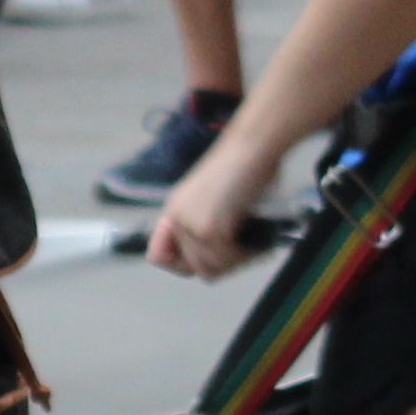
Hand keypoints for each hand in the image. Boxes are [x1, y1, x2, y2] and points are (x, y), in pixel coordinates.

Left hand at [147, 124, 275, 278]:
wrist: (253, 146)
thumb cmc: (244, 165)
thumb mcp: (214, 198)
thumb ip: (205, 223)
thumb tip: (217, 258)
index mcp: (174, 209)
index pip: (158, 256)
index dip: (183, 265)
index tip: (212, 258)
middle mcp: (176, 217)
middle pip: (191, 268)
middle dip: (221, 265)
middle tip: (243, 252)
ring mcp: (190, 224)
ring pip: (210, 268)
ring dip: (236, 261)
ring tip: (253, 245)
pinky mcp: (209, 229)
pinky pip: (226, 259)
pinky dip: (246, 255)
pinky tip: (258, 241)